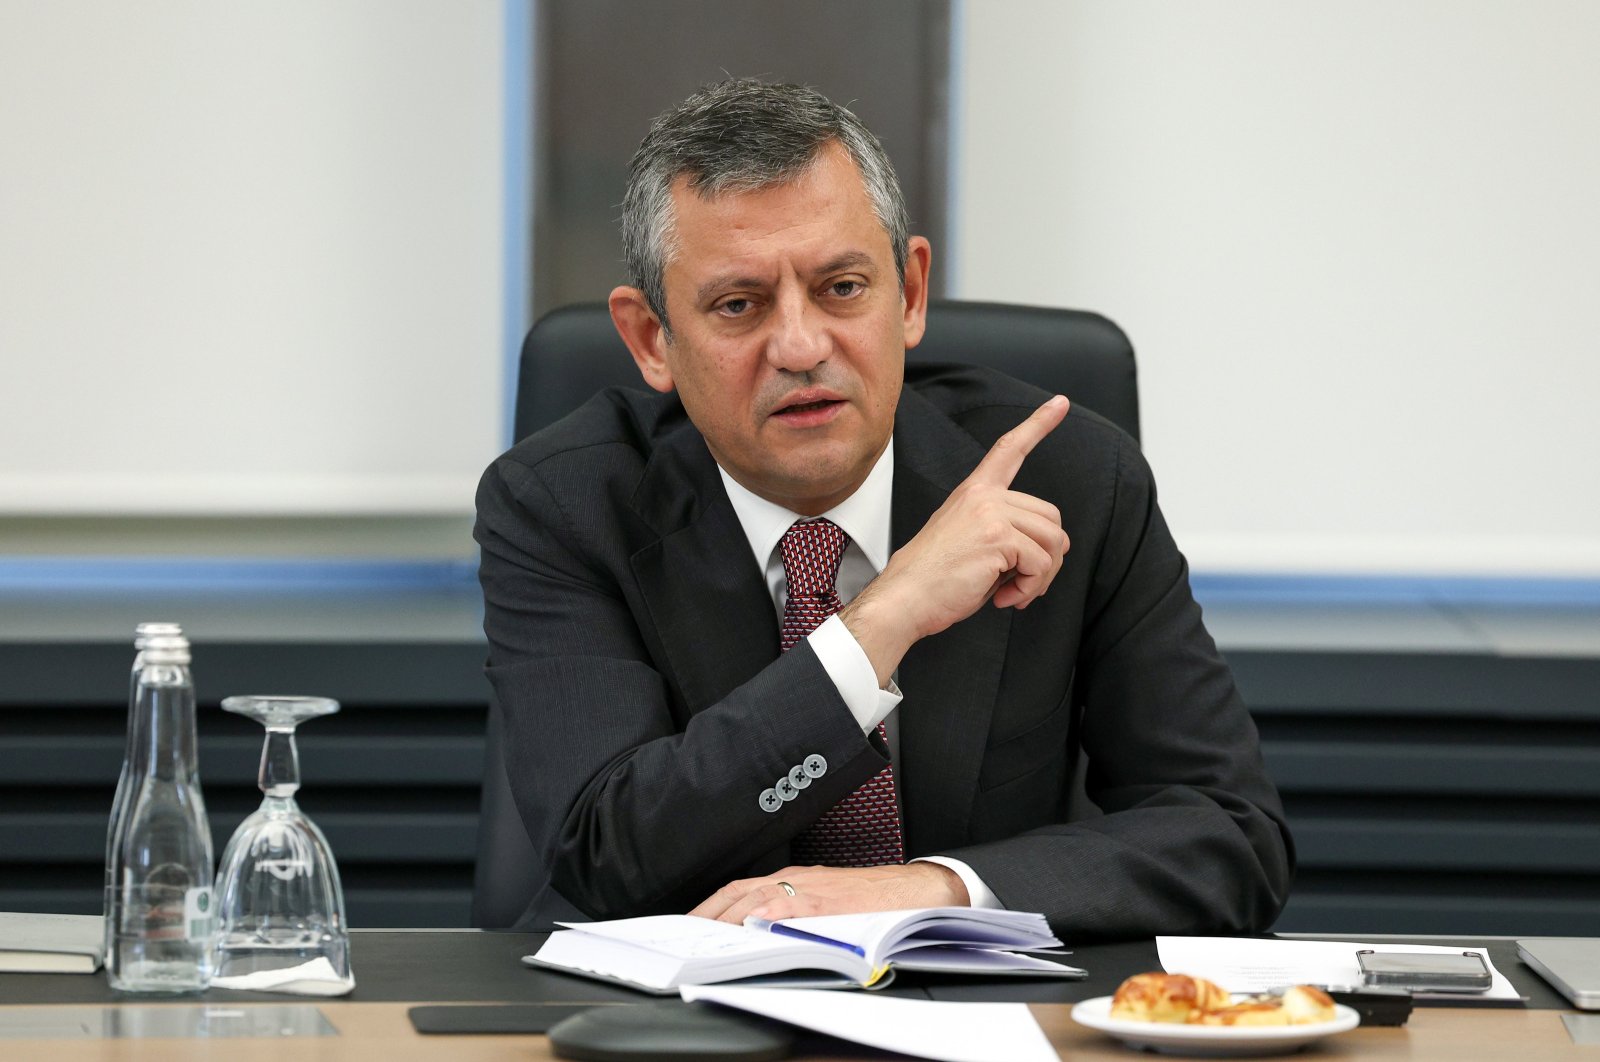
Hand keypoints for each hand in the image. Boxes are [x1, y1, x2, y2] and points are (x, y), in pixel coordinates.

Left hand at [688, 862, 969, 924]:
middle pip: (741, 891)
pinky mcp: (827, 904)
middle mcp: (798, 880)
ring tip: (706, 937)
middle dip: (710, 912)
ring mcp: (811, 890)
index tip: (694, 920)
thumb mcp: (829, 898)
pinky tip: (749, 931)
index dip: (714, 903)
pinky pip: (789, 910)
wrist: (915, 890)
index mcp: (796, 879)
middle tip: (687, 933)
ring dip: (727, 917)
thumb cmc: (875, 899)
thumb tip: (765, 932)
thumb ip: (799, 910)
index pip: (743, 887)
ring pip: (757, 898)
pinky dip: (765, 919)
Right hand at [841, 396, 1070, 684]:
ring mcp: (991, 513)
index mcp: (974, 492)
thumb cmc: (933, 578)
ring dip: (1041, 576)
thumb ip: (1005, 530)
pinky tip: (1006, 597)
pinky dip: (1030, 588)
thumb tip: (1052, 547)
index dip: (1039, 424)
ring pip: (1053, 541)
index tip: (1060, 402)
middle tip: (1024, 581)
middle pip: (1051, 517)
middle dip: (1048, 557)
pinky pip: (1041, 564)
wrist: (905, 597)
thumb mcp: (969, 540)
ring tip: (1013, 591)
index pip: (1009, 449)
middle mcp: (984, 496)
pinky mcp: (998, 538)